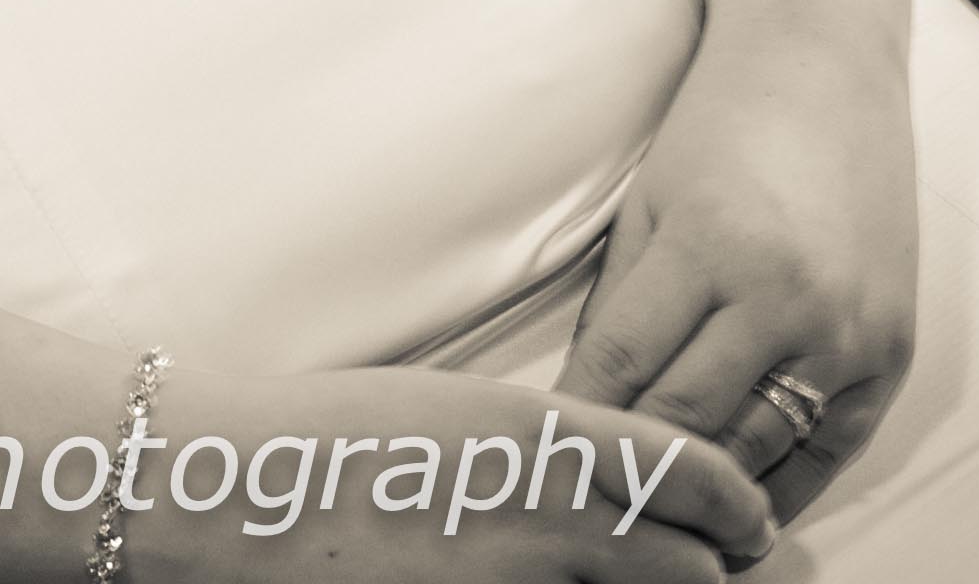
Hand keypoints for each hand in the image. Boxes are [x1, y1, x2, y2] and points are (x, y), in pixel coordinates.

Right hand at [153, 364, 772, 581]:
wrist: (233, 489)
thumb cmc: (335, 438)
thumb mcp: (463, 413)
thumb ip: (554, 448)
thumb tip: (626, 483)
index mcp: (549, 436)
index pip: (702, 482)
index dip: (739, 512)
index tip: (745, 524)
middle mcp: (552, 515)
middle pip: (696, 570)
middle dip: (714, 573)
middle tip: (716, 570)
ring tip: (657, 583)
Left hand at [555, 26, 919, 524]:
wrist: (828, 69)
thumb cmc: (720, 129)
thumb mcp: (647, 207)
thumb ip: (616, 310)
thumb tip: (582, 408)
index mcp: (708, 247)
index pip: (623, 367)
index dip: (581, 422)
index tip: (547, 461)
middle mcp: (786, 297)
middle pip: (689, 420)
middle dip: (636, 468)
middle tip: (591, 506)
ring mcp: (848, 330)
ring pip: (757, 449)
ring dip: (703, 494)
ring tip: (657, 527)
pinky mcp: (892, 352)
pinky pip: (829, 449)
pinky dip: (781, 488)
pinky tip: (739, 516)